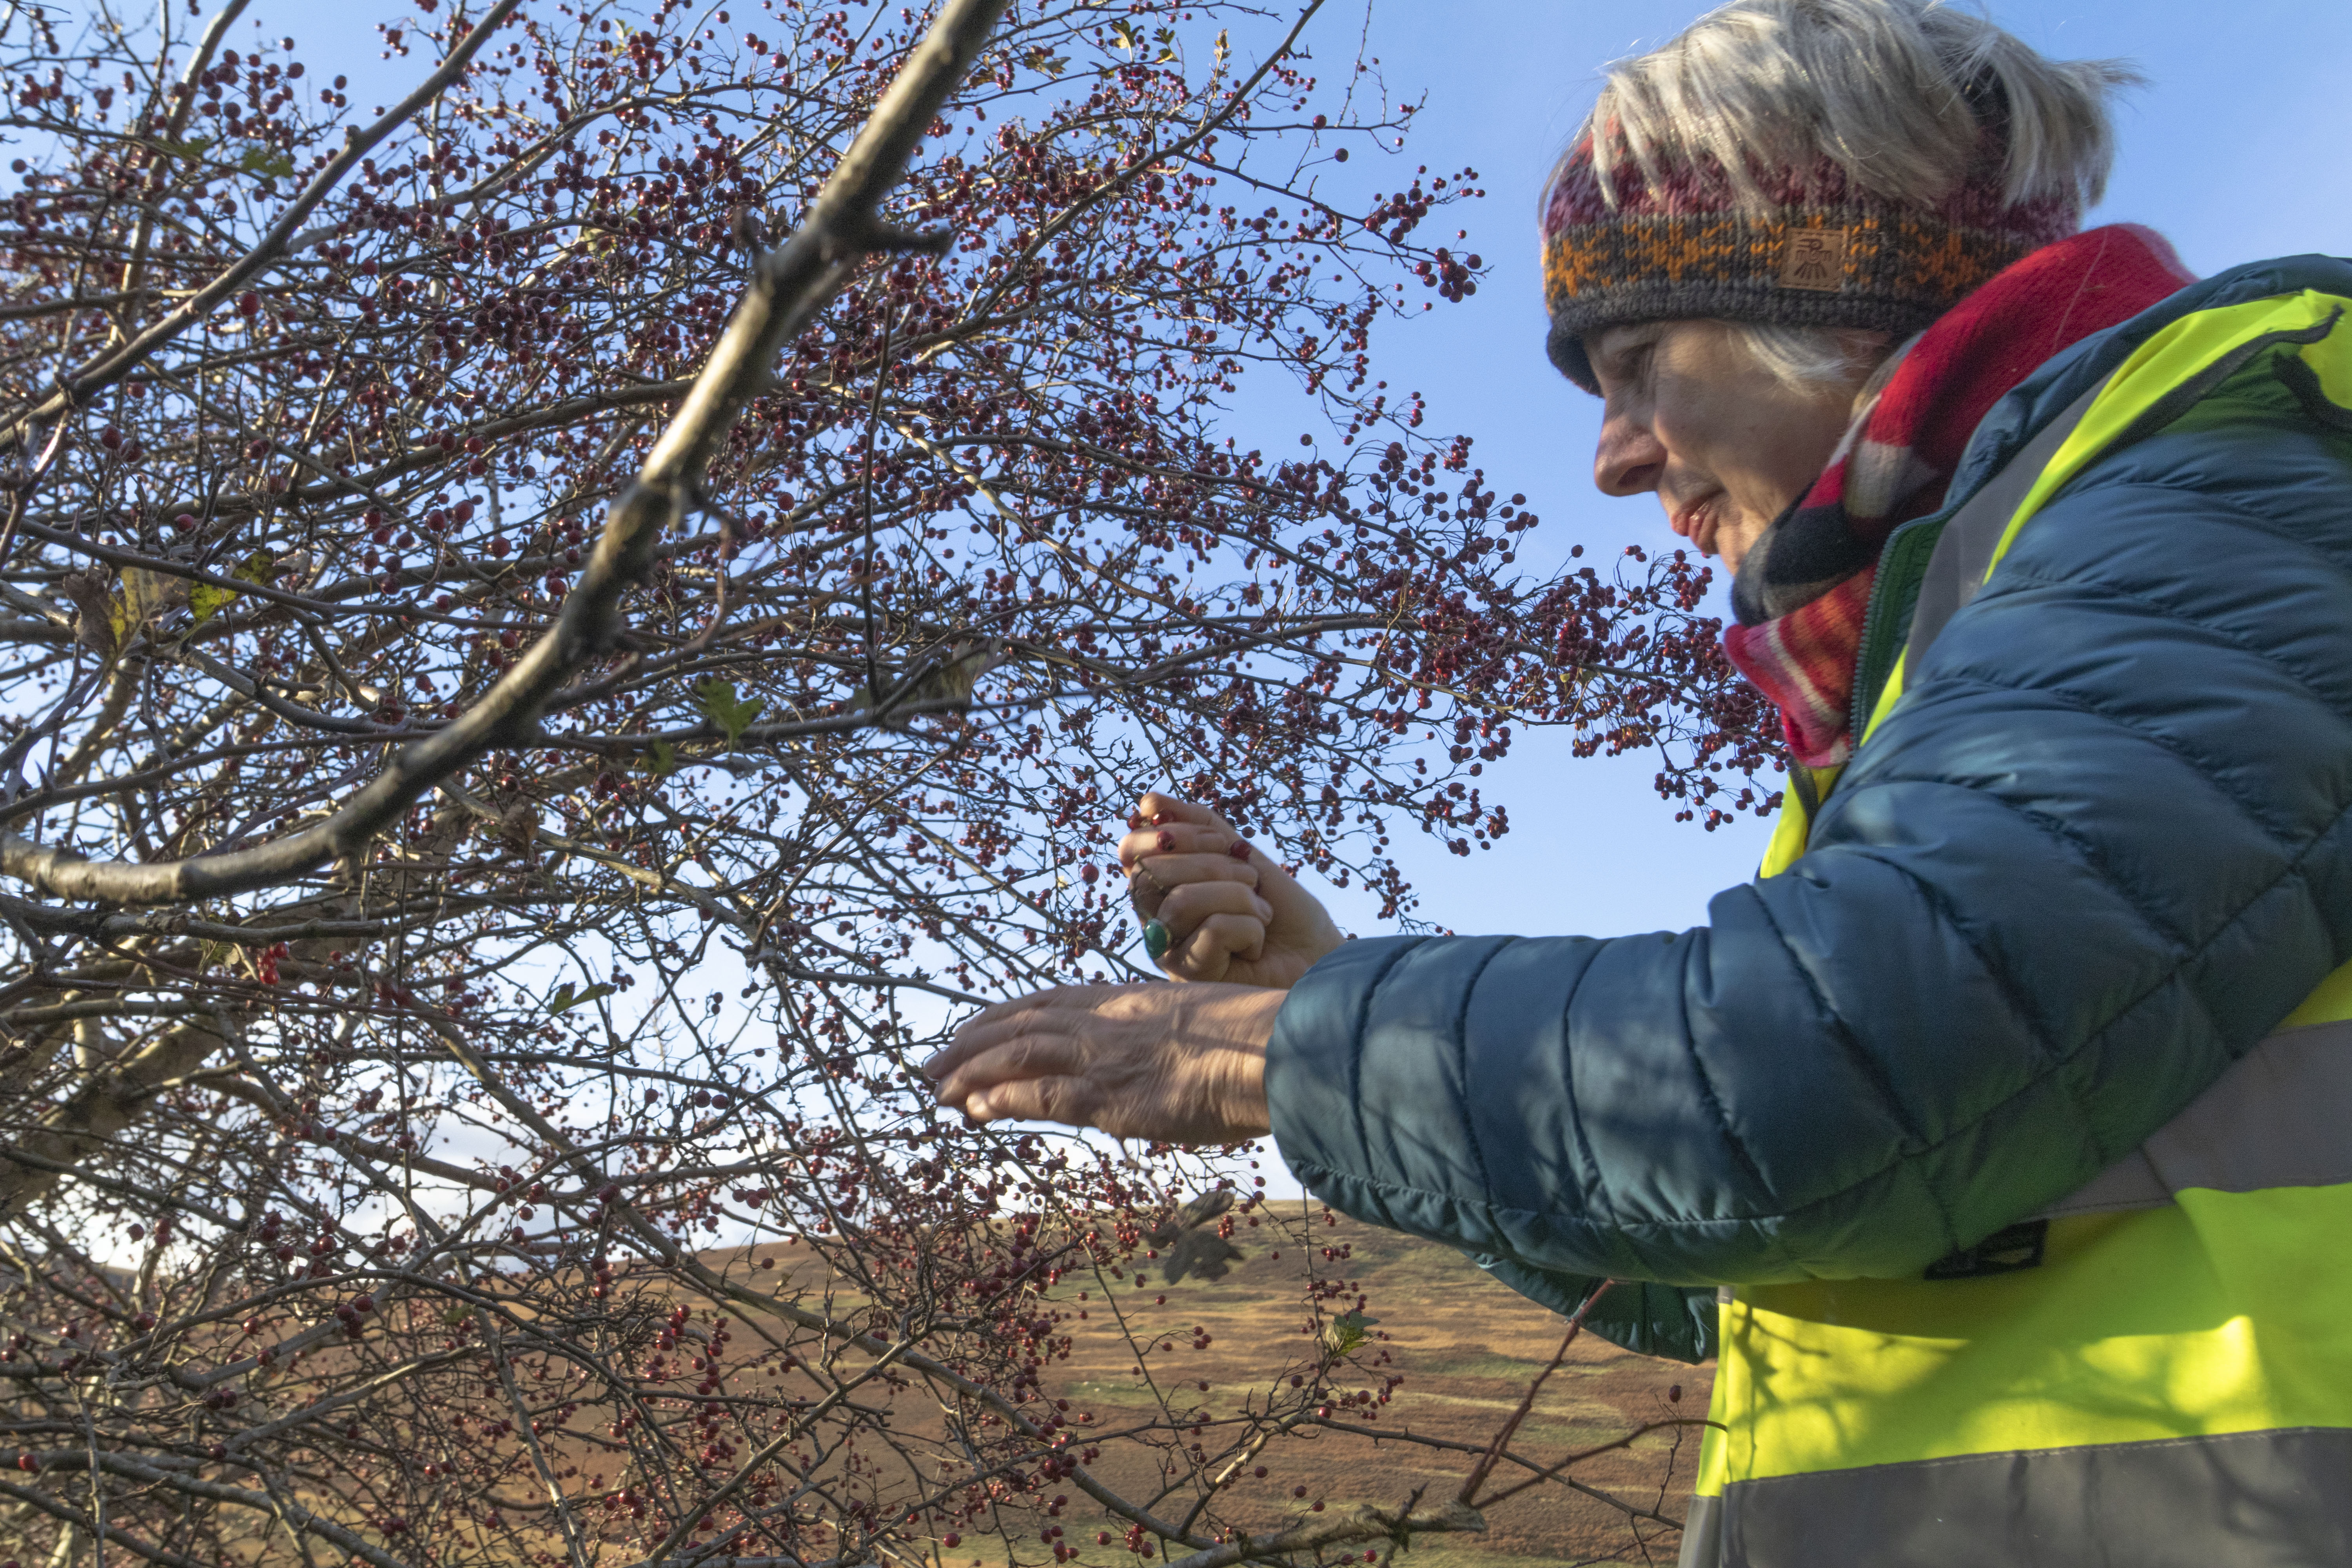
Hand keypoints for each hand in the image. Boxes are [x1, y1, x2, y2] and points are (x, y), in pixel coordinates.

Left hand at [924, 982, 1280, 1143]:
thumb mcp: (1195, 1026)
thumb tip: (1153, 1056)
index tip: (974, 1029)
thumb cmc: (1250, 1043)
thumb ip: (1161, 1035)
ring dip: (971, 1072)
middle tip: (934, 1065)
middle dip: (971, 1043)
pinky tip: (974, 1111)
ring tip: (937, 1090)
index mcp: (1126, 999)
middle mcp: (1105, 1021)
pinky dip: (1002, 1100)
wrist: (1272, 1050)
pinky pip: (1041, 1095)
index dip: (1004, 1015)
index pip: (1048, 1000)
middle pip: (1020, 1023)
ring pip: (1018, 1054)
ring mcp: (1104, 1056)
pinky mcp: (1109, 1095)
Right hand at [1121, 792, 1342, 987]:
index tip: (1219, 839)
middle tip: (1250, 879)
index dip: (1171, 832)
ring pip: (1182, 901)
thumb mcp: (1241, 854)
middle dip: (1213, 864)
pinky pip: (1211, 930)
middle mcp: (1156, 919)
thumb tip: (1148, 801)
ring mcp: (1169, 950)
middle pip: (1152, 873)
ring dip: (1238, 896)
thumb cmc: (1281, 909)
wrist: (1317, 955)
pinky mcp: (1191, 976)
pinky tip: (1257, 945)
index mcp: (1162, 887)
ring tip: (1261, 911)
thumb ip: (1198, 825)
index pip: (1131, 850)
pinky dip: (1249, 929)